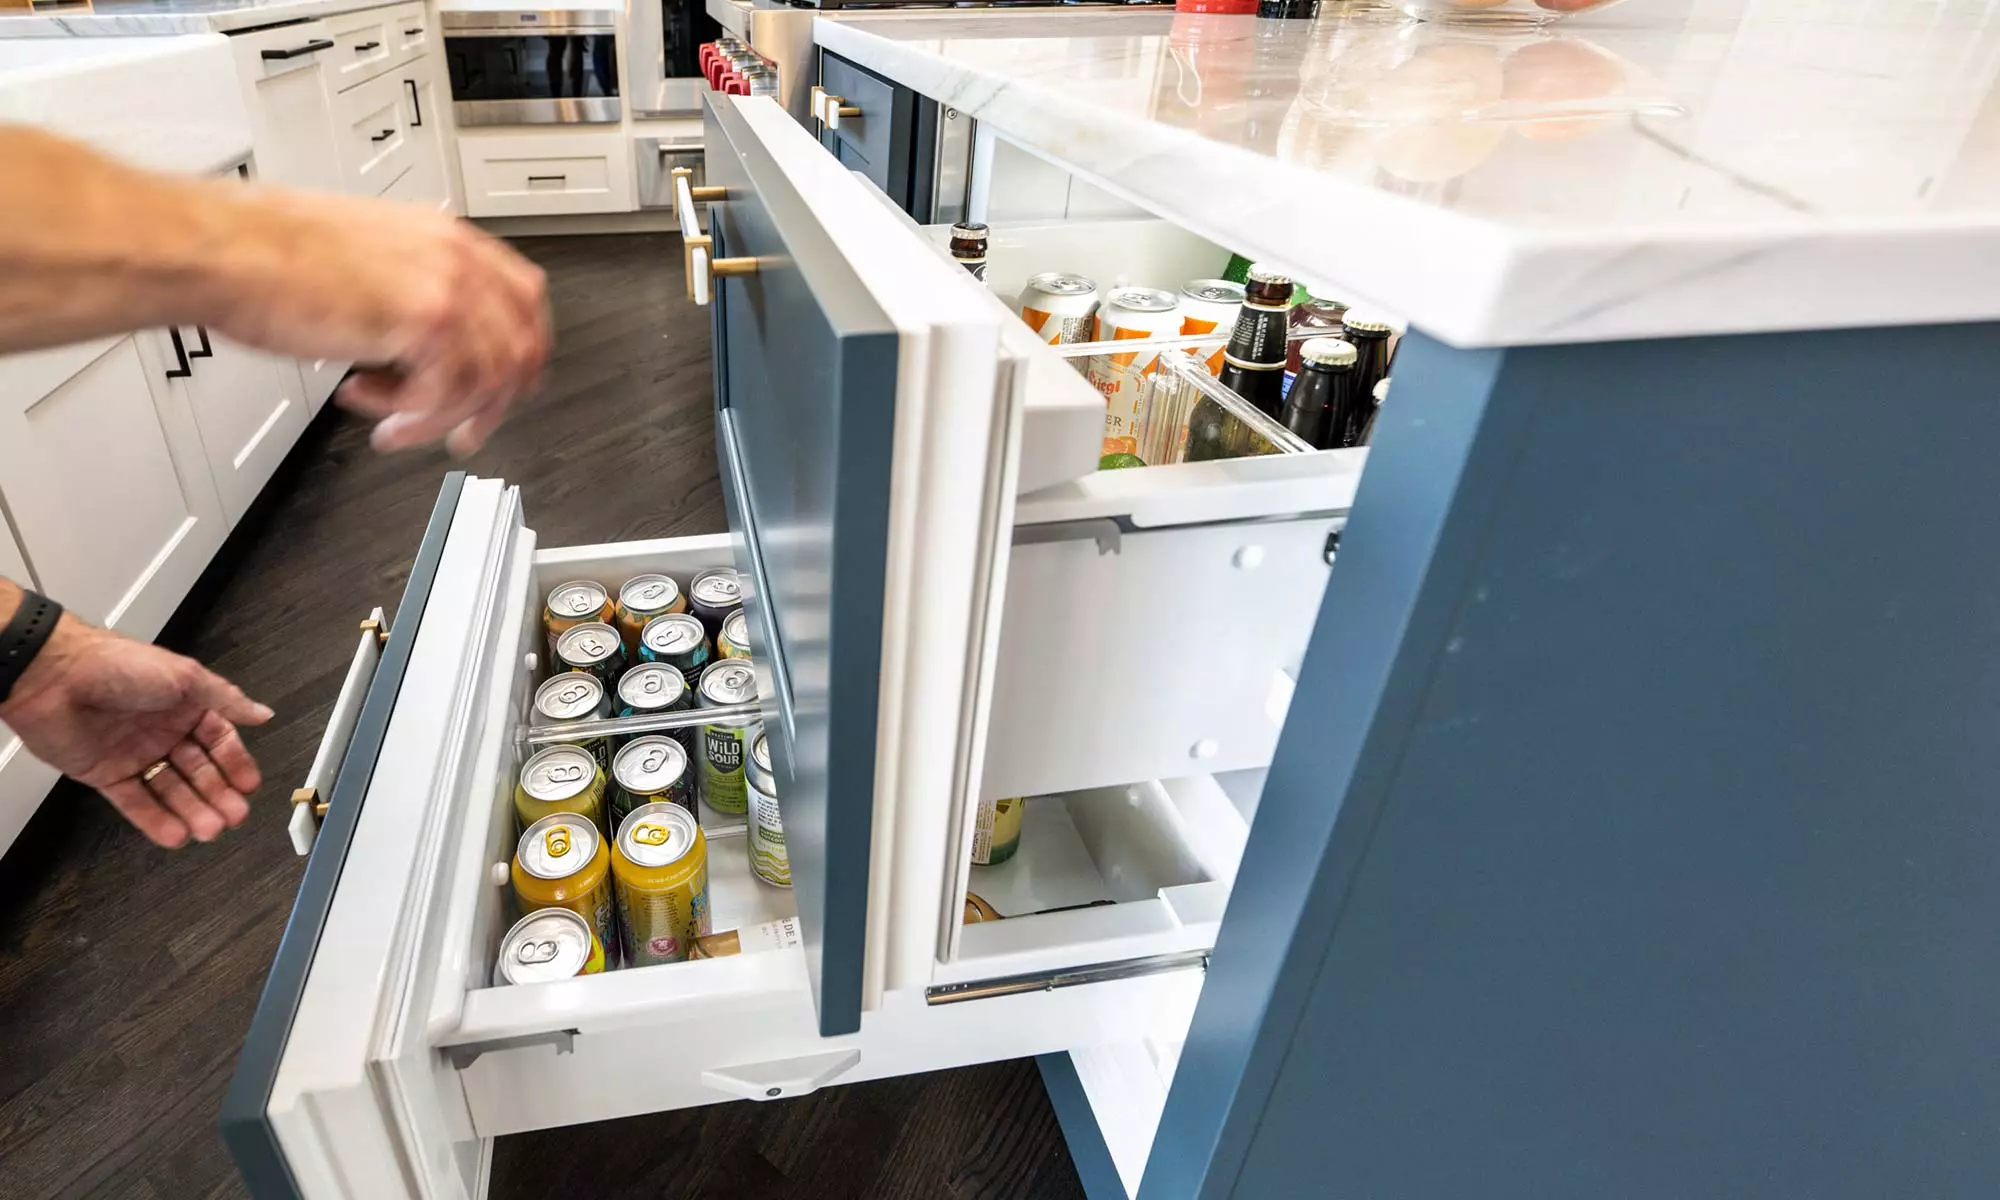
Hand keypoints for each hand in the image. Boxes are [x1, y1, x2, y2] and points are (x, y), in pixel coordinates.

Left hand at [0, 616, 272, 847]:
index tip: (248, 786)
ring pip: (170, 790)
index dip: (235, 764)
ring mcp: (135, 754)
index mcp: (185, 705)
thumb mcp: (185, 677)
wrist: (54, 678)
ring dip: (191, 812)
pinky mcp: (106, 774)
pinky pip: (135, 802)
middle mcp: (163, 730)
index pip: (220, 741)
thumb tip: (263, 713)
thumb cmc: (119, 666)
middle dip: (217, 795)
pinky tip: (175, 835)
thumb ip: (226, 699)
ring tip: (208, 831)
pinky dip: (155, 820)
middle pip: (198, 771)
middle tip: (233, 816)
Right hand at [205, 187, 549, 457]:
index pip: (523, 296)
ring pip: (485, 379)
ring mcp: (446, 288)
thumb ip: (405, 288)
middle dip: (494, 402)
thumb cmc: (266, 252)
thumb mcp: (362, 258)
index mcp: (444, 236)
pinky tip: (362, 398)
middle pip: (520, 344)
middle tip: (465, 431)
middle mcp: (454, 258)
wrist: (226, 250)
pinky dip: (406, 413)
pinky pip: (445, 393)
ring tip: (396, 426)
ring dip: (439, 416)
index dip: (522, 349)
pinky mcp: (426, 323)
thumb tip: (416, 338)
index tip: (509, 385)